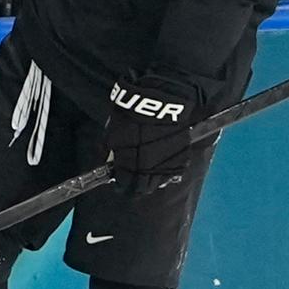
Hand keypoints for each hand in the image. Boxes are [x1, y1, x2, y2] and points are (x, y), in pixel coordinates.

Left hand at [104, 71, 197, 196]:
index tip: (121, 179)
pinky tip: (162, 162)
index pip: (125, 185)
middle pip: (143, 188)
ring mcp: (166, 165)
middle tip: (134, 176)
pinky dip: (167, 169)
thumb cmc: (132, 114)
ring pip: (159, 182)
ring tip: (149, 168)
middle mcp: (149, 169)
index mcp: (129, 164)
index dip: (121, 183)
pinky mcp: (182, 158)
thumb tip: (107, 162)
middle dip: (137, 184)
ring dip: (153, 178)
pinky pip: (173, 171)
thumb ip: (108, 151)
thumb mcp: (112, 132)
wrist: (160, 101)